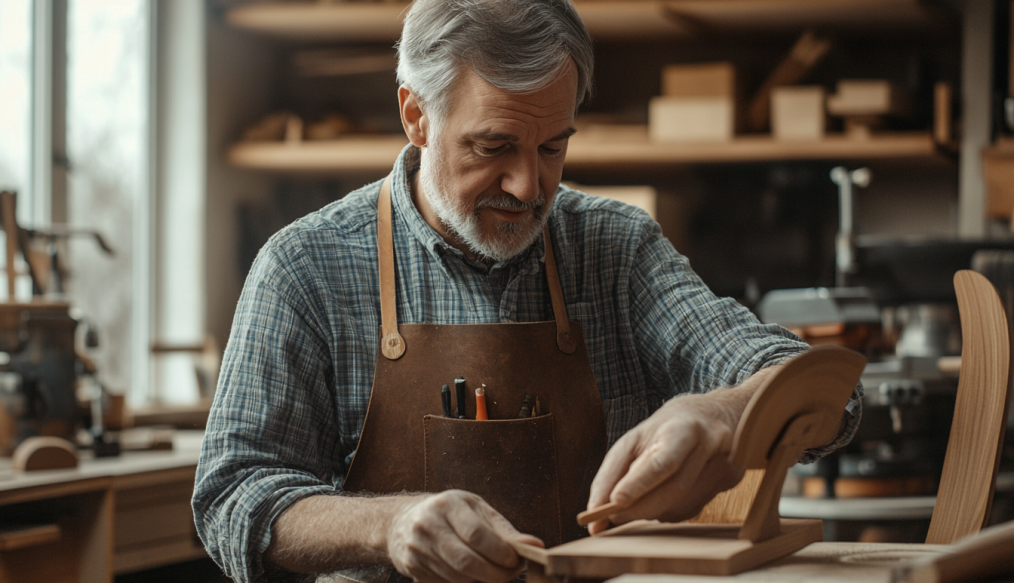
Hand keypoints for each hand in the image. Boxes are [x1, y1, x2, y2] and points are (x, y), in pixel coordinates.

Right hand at [387, 490, 543, 582]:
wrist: (402, 521)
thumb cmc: (449, 513)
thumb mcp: (475, 509)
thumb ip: (503, 530)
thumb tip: (535, 545)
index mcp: (447, 505)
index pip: (477, 534)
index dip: (501, 552)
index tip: (517, 560)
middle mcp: (428, 526)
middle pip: (467, 561)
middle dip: (496, 573)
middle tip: (512, 573)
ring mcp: (417, 549)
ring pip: (458, 577)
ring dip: (482, 579)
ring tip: (495, 571)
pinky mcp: (412, 569)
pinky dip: (465, 582)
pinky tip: (471, 572)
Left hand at [585, 367, 783, 534]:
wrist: (714, 413)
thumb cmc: (667, 428)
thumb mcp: (639, 437)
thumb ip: (617, 470)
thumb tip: (596, 512)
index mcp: (683, 428)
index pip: (661, 461)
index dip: (638, 484)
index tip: (614, 502)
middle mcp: (709, 443)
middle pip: (673, 486)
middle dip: (639, 507)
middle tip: (612, 516)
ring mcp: (725, 461)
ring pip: (682, 503)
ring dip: (651, 512)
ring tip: (634, 505)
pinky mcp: (731, 478)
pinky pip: (692, 508)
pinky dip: (668, 511)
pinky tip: (662, 501)